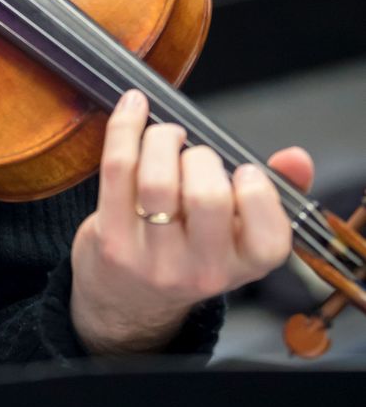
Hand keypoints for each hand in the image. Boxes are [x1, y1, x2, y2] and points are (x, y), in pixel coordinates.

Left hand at [70, 88, 313, 355]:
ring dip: (162, 139)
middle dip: (202, 158)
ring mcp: (152, 260)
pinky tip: (132, 108)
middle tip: (194, 154)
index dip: (258, 192)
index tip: (244, 169)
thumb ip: (276, 191)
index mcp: (245, 266)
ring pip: (158, 181)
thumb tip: (296, 158)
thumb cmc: (192, 248)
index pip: (268, 237)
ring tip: (166, 137)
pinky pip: (117, 170)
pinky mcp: (111, 240)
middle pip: (207, 198)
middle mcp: (201, 271)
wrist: (129, 298)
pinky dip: (125, 128)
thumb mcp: (239, 232)